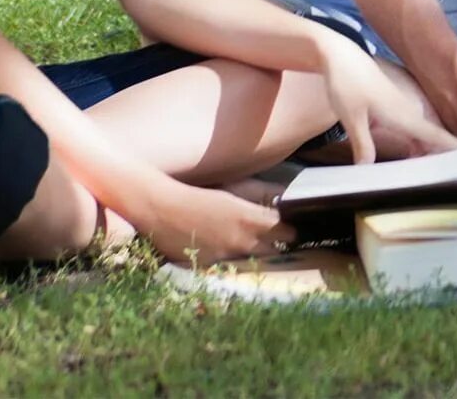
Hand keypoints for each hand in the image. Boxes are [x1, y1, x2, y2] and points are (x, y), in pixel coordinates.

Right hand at [130, 178, 290, 265]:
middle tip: (279, 235)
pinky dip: (236, 258)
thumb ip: (261, 194)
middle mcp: (242, 241)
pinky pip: (233, 264)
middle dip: (279, 243)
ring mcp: (227, 256)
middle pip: (275, 249)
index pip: (286, 231)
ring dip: (258, 251)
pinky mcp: (212, 266)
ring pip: (254, 258)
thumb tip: (283, 194)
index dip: (291, 229)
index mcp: (250, 218)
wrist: (162, 211)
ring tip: (255, 241)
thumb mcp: (234, 189)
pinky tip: (229, 248)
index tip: (294, 225)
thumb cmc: (199, 194)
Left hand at [317, 40, 456, 162]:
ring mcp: (402, 107)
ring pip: (424, 134)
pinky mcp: (393, 105)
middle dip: (448, 154)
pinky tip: (415, 153)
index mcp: (404, 115)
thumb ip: (363, 145)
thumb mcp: (351, 117)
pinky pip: (413, 128)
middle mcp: (408, 111)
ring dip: (431, 149)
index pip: (437, 136)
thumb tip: (368, 170)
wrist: (340, 56)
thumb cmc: (347, 83)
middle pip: (435, 138)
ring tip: (440, 170)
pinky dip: (418, 141)